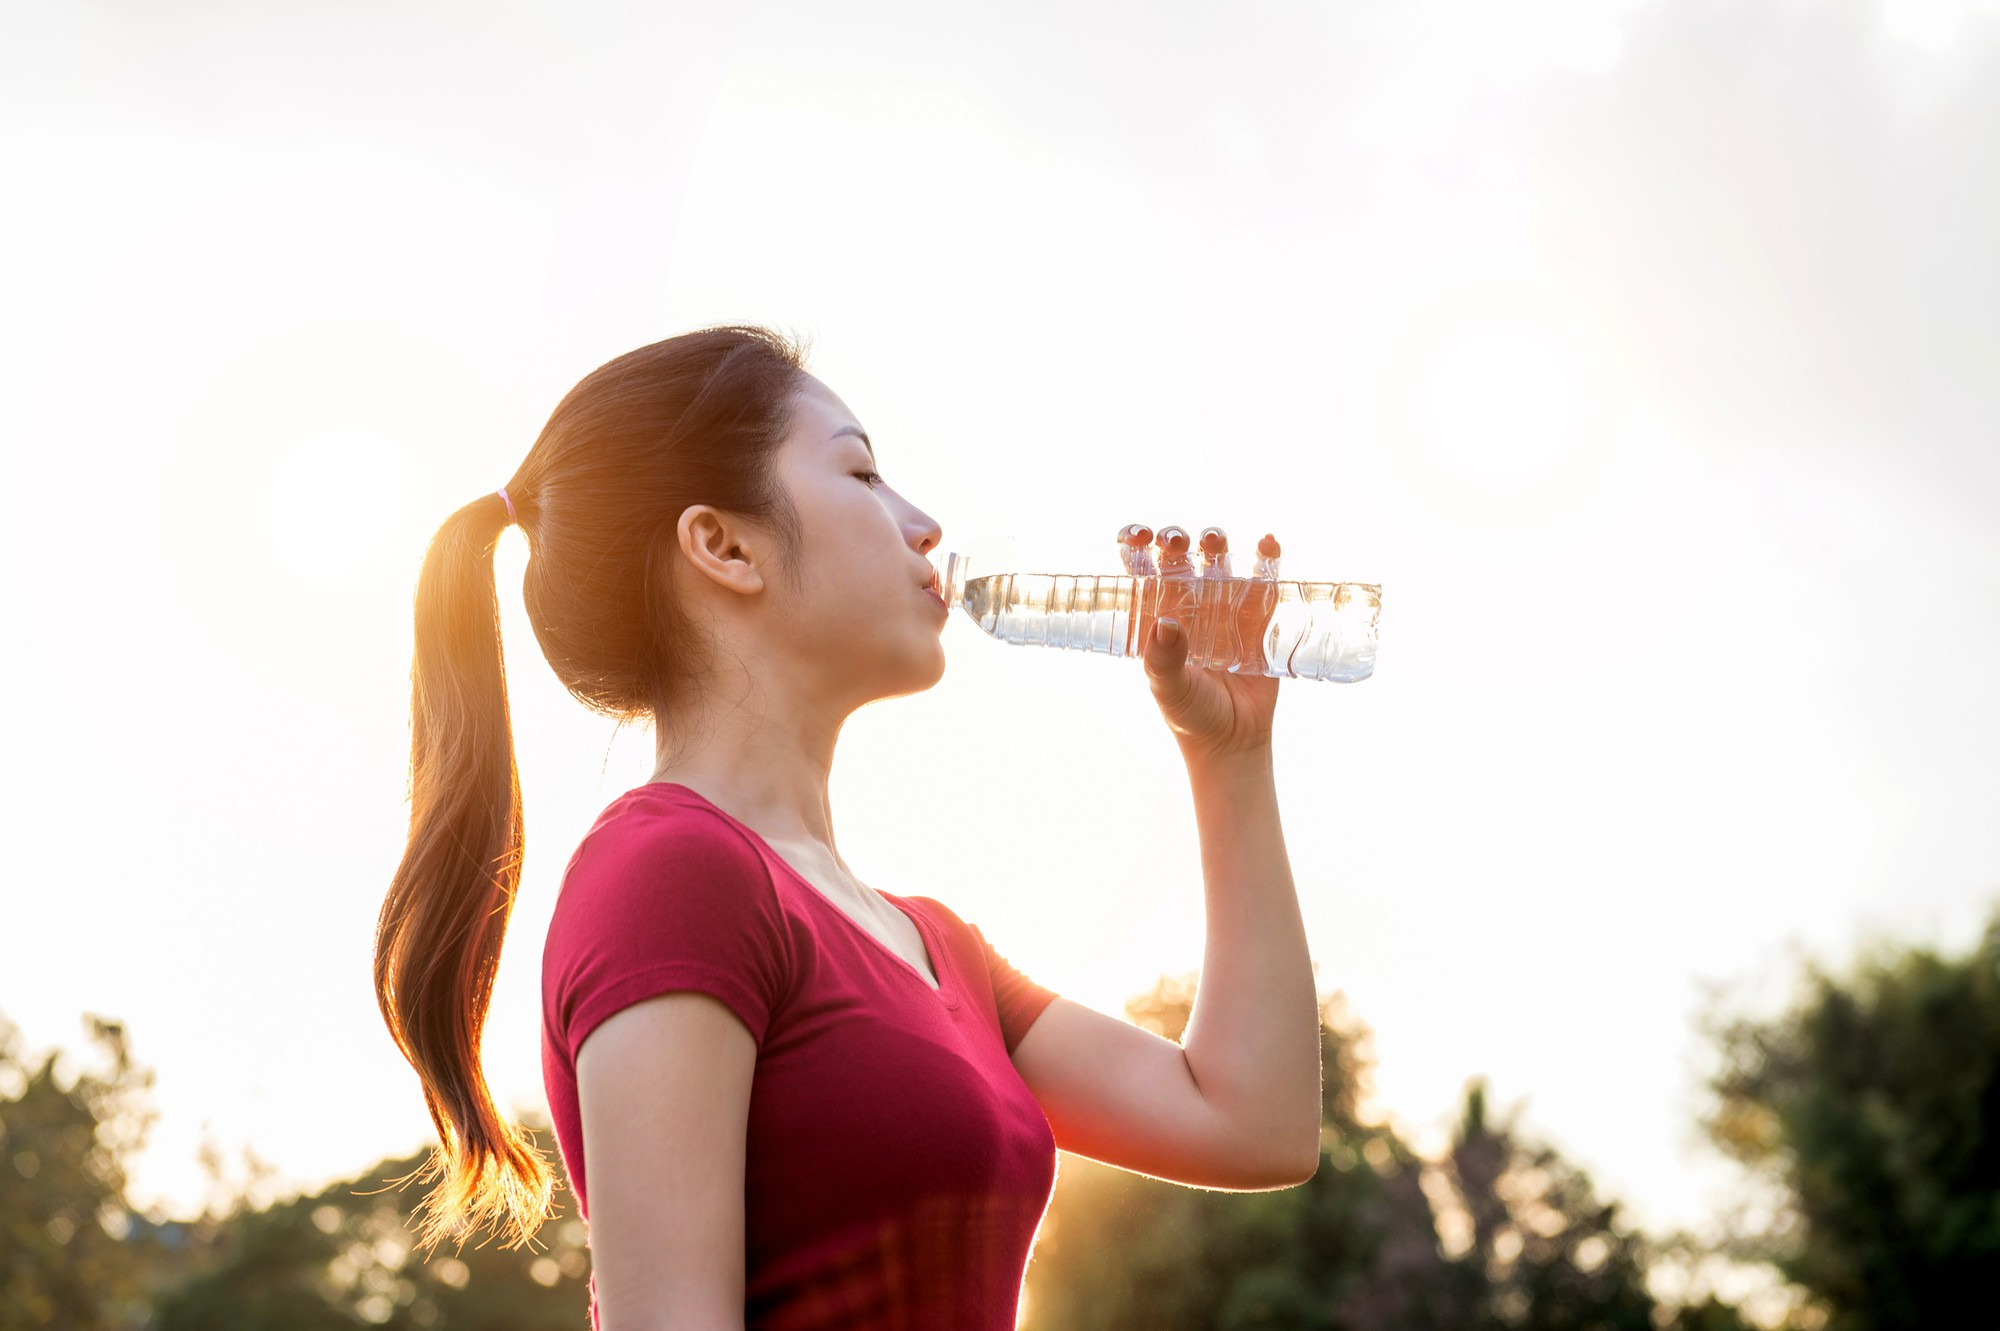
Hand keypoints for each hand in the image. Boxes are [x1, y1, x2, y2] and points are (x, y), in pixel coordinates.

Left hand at [1139, 525, 1280, 764]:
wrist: (1234, 740)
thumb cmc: (1191, 714)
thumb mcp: (1169, 690)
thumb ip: (1163, 661)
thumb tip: (1164, 624)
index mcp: (1156, 615)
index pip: (1141, 569)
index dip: (1135, 544)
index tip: (1139, 536)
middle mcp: (1188, 605)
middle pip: (1179, 558)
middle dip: (1176, 540)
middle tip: (1178, 542)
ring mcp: (1223, 607)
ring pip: (1218, 561)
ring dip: (1215, 543)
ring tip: (1215, 542)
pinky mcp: (1258, 617)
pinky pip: (1262, 581)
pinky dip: (1266, 559)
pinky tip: (1267, 545)